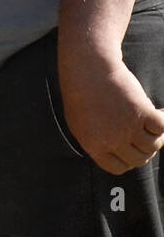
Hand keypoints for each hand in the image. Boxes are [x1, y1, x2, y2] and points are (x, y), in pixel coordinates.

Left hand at [60, 56, 163, 173]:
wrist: (87, 69)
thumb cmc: (82, 92)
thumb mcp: (81, 123)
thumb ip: (97, 139)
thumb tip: (119, 149)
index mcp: (94, 146)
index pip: (118, 167)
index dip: (128, 160)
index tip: (132, 149)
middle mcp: (111, 141)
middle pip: (139, 159)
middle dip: (146, 150)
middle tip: (147, 135)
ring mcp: (127, 127)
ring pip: (153, 145)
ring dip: (158, 136)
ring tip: (154, 122)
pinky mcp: (141, 112)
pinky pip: (162, 127)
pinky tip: (161, 112)